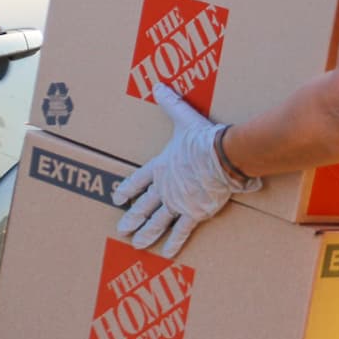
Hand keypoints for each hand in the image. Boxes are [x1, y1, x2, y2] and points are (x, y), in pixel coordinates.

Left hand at [111, 84, 259, 258]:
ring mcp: (178, 202)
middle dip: (132, 218)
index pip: (137, 180)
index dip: (127, 189)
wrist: (222, 157)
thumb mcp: (182, 118)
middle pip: (144, 206)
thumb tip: (158, 84)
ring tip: (135, 244)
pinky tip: (166, 254)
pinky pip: (181, 231)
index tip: (116, 197)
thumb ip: (170, 103)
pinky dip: (173, 243)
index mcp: (161, 167)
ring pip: (158, 222)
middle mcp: (165, 188)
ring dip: (146, 233)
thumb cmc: (202, 138)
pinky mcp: (194, 213)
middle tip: (120, 229)